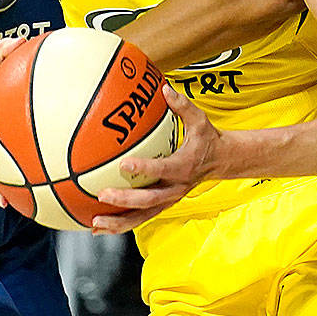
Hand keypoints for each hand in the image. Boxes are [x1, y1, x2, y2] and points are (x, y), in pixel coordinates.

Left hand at [91, 85, 221, 233]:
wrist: (221, 161)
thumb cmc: (207, 138)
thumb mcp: (199, 120)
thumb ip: (182, 106)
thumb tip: (164, 88)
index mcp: (183, 166)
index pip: (162, 169)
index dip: (143, 168)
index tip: (123, 164)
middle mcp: (176, 188)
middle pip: (148, 200)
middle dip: (124, 200)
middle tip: (102, 195)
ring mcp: (169, 200)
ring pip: (143, 217)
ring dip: (118, 222)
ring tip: (95, 224)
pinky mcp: (163, 205)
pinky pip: (141, 218)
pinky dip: (120, 224)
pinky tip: (99, 227)